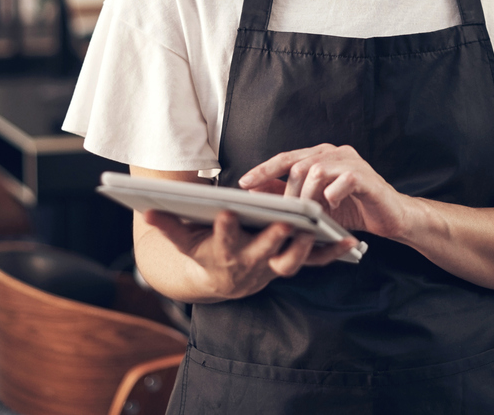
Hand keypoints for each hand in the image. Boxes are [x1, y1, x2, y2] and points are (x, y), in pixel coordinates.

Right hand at [141, 208, 358, 301]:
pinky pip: (313, 261)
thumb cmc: (201, 253)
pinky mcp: (289, 264)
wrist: (219, 282)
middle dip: (273, 237)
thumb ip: (168, 225)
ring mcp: (273, 267)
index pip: (222, 242)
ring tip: (317, 221)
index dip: (223, 230)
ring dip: (305, 242)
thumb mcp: (183, 240)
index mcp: (224, 255)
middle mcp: (251, 265)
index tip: (224, 212)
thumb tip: (146, 211)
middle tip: (283, 220)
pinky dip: (330, 252)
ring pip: (292, 259)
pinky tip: (347, 240)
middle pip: (264, 253)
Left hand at [238, 144, 411, 238]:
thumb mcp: (315, 204)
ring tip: (308, 214)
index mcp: (321, 155)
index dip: (264, 169)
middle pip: (299, 164)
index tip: (244, 182)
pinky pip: (343, 181)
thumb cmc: (353, 209)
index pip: (286, 158)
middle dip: (286, 191)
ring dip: (308, 195)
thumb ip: (288, 195)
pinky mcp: (366, 177)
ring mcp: (352, 162)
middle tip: (284, 213)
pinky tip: (333, 208)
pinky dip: (333, 196)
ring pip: (317, 170)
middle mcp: (335, 153)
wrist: (391, 216)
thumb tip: (255, 191)